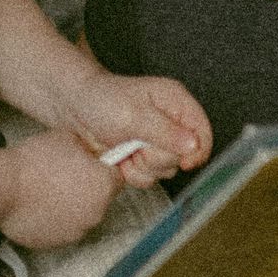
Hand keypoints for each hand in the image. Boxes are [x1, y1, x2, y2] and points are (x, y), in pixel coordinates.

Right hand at [0, 128, 118, 247]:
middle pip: (100, 200)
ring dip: (72, 207)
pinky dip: (55, 221)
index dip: (103, 171)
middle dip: (87, 189)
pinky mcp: (58, 243)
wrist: (4, 188)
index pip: (117, 179)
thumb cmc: (34, 161)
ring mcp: (78, 231)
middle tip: (64, 177)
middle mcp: (97, 213)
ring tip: (49, 193)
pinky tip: (40, 207)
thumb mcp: (67, 138)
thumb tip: (92, 152)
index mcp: (104, 185)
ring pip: (82, 216)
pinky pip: (63, 230)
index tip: (90, 167)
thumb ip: (88, 148)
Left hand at [68, 67, 212, 186]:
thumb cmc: (100, 100)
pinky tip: (121, 159)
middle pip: (185, 156)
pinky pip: (150, 176)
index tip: (183, 161)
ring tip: (125, 150)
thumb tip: (192, 145)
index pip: (203, 131)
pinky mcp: (144, 155)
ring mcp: (157, 140)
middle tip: (136, 145)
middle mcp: (171, 121)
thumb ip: (163, 131)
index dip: (198, 151)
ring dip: (144, 166)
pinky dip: (134, 173)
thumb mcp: (132, 115)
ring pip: (167, 169)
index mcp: (175, 102)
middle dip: (157, 157)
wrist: (74, 109)